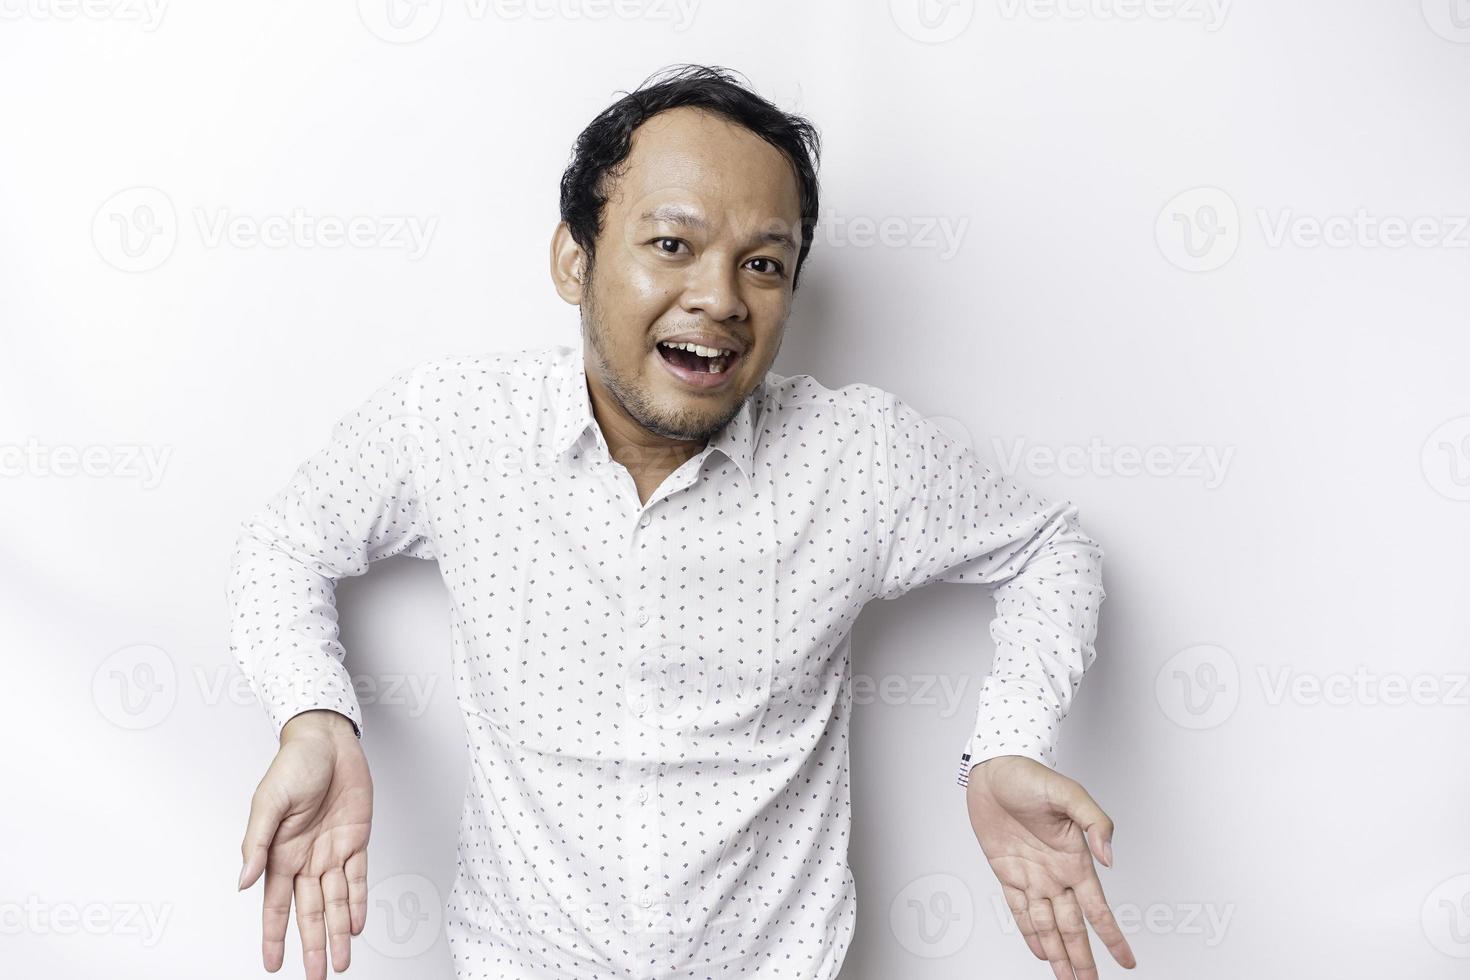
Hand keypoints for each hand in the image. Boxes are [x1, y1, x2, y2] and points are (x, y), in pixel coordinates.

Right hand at [239, 710, 372, 977]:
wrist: (327, 739)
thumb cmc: (293, 765)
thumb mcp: (268, 803)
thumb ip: (256, 845)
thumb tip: (244, 883)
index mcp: (279, 853)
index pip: (275, 905)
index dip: (274, 936)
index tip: (273, 965)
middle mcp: (305, 858)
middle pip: (309, 912)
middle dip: (313, 946)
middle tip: (316, 978)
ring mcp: (332, 851)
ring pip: (336, 902)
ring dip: (338, 933)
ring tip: (340, 963)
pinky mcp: (356, 838)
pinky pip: (358, 877)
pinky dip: (358, 902)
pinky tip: (357, 925)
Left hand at [965, 755, 1135, 978]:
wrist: (994, 769)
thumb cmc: (1032, 776)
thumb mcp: (1070, 794)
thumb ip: (1096, 823)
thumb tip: (1110, 859)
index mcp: (1076, 859)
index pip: (1098, 909)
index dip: (1112, 936)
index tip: (1127, 961)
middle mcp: (1056, 873)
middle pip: (1073, 927)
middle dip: (1082, 958)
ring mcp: (1032, 875)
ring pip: (1048, 925)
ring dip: (1058, 953)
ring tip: (1066, 979)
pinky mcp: (1007, 871)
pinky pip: (1019, 910)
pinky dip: (1029, 933)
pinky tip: (1039, 951)